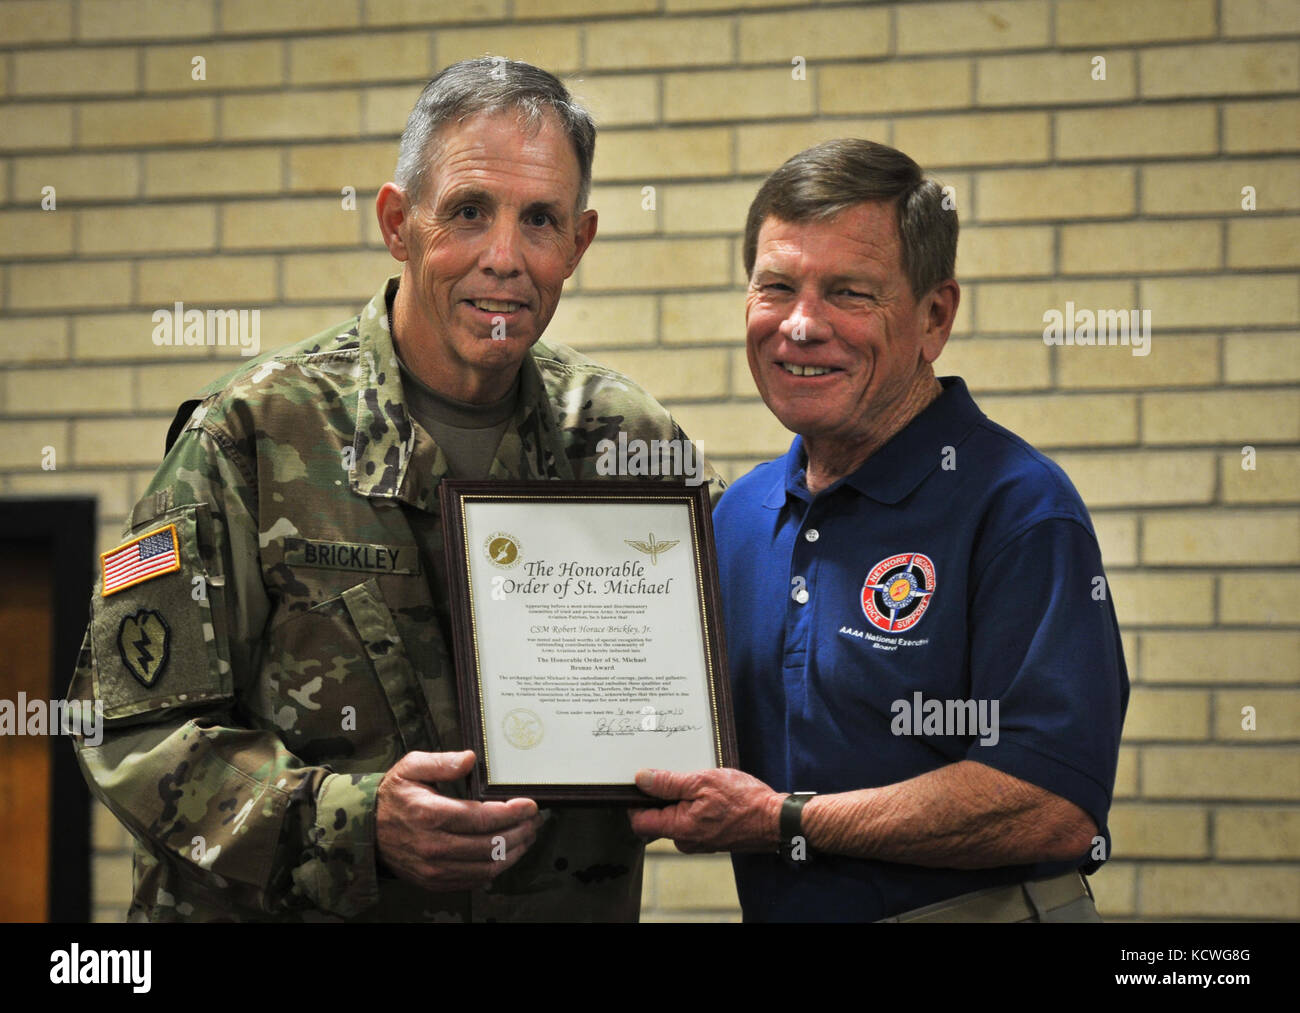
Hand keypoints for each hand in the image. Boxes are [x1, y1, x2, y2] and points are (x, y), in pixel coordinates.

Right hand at [376, 750, 542, 890]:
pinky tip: (507, 854)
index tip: (531, 805)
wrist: (366, 830)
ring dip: (514, 852)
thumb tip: (471, 758)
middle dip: (520, 832)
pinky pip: (474, 880)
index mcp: (430, 814)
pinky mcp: (434, 881)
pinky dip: (496, 868)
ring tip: (528, 837)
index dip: (512, 813)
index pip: (482, 818)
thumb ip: (442, 761)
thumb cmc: (394, 795)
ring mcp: (434, 868)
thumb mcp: (411, 767)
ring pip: (487, 867)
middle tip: (535, 821)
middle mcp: (433, 846)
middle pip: (490, 844)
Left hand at [628, 767, 784, 853]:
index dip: (634, 801)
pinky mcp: (709, 838)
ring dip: (680, 798)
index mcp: (679, 828)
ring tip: (697, 781)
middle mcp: (685, 840)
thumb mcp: (703, 781)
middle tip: (675, 774)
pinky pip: (690, 821)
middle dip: (661, 796)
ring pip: (675, 817)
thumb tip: (641, 779)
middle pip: (656, 818)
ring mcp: (697, 841)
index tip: (640, 782)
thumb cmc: (744, 801)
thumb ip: (669, 782)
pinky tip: (707, 792)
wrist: (776, 820)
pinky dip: (693, 805)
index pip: (639, 821)